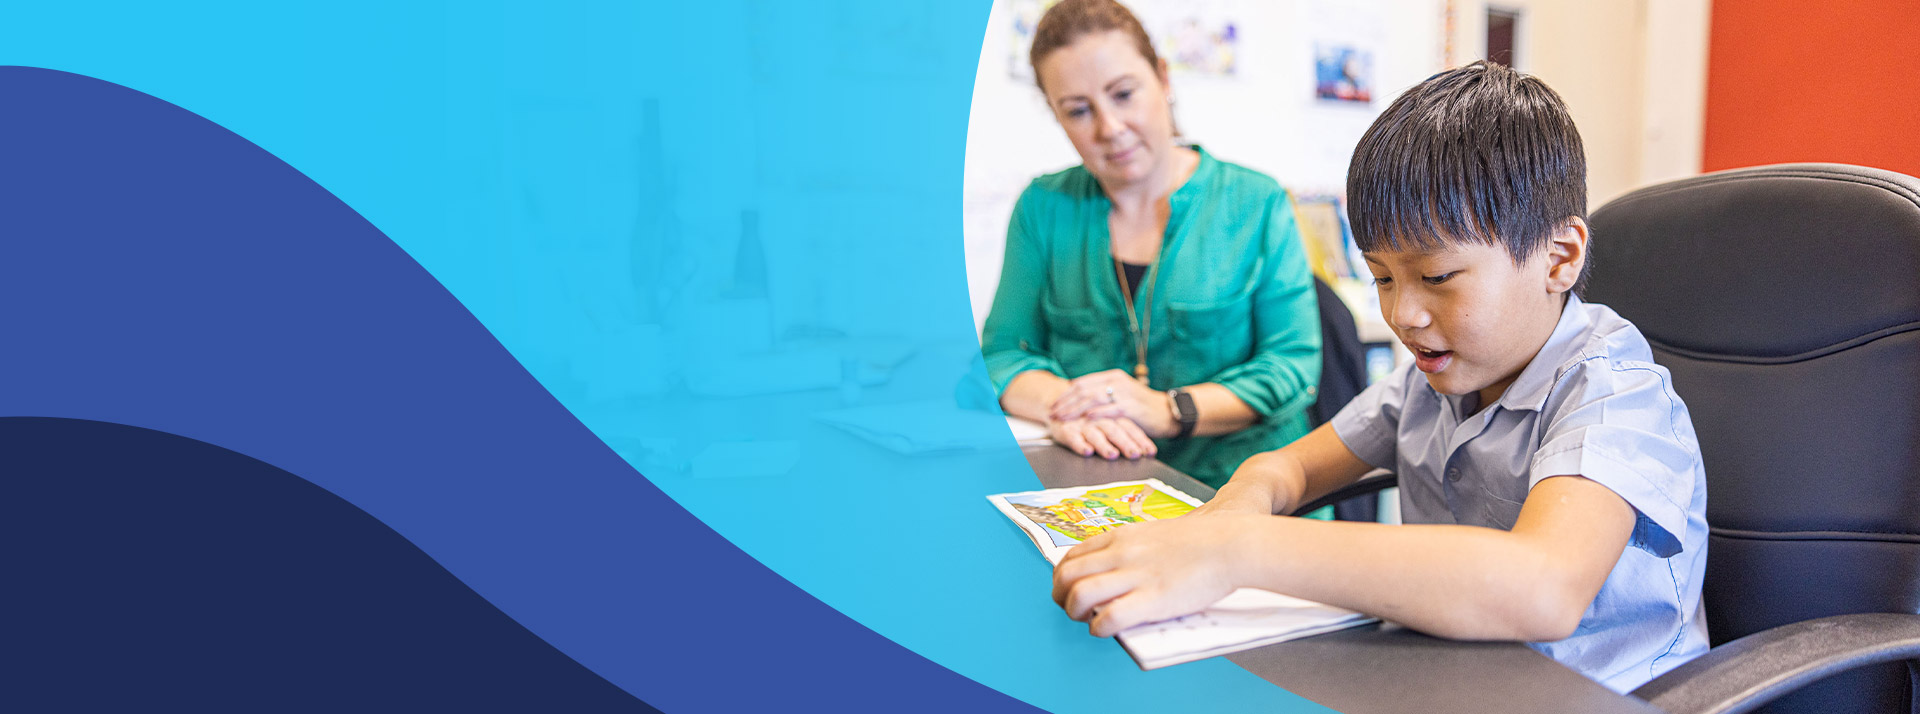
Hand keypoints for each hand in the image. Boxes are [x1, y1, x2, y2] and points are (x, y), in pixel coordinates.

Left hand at [1049, 369, 1175, 436]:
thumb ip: (1102, 395)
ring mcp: (1124, 393)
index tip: (1054, 405)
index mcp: (1111, 377)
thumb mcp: (1120, 395)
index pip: (1082, 383)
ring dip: (1075, 409)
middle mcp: (1116, 381)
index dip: (1066, 395)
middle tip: (1052, 413)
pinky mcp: (1132, 407)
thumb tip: (1079, 401)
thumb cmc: (1142, 407)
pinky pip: (1110, 409)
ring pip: (1093, 399)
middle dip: (1065, 403)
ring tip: (1062, 417)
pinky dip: (1097, 414)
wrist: (1167, 412)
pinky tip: (1087, 418)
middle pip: (1083, 390)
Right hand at [1051, 417, 1156, 459]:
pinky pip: (1073, 437)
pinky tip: (1087, 452)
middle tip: (1135, 455)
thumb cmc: (1089, 419)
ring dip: (1104, 445)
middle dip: (1125, 442)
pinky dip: (1080, 445)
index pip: (1129, 427)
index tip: (1150, 452)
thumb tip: (1146, 451)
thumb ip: (1124, 433)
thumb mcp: (1108, 421)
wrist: (1058, 405)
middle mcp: (1099, 419)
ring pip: (1095, 434)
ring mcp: (1082, 424)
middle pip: (1114, 429)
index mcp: (1112, 416)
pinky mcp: (1067, 430)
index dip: (1140, 439)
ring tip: (1113, 455)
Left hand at [1051, 512, 1258, 636]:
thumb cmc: (1202, 541)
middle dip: (1060, 595)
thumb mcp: (1155, 533)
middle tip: (1072, 608)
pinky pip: (1108, 618)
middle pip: (1067, 575)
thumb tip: (1116, 566)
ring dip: (1074, 612)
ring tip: (1087, 619)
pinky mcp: (1151, 600)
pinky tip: (1106, 629)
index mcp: (1122, 536)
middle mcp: (1121, 553)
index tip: (1070, 588)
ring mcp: (1135, 576)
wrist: (1232, 544)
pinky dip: (1098, 628)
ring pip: (1079, 595)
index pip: (1072, 555)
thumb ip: (1132, 547)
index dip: (1063, 576)